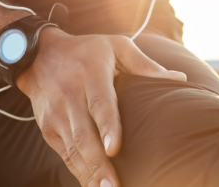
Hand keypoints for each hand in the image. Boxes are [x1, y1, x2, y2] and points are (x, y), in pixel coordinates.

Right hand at [16, 29, 186, 186]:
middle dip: (98, 164)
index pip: (99, 104)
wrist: (38, 55)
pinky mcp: (48, 128)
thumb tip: (180, 79)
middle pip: (84, 134)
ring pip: (73, 149)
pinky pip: (65, 154)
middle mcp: (70, 96)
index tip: (114, 149)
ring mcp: (56, 115)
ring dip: (89, 173)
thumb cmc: (86, 51)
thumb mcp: (115, 46)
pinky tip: (93, 185)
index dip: (107, 127)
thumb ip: (145, 64)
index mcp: (90, 75)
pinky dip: (78, 171)